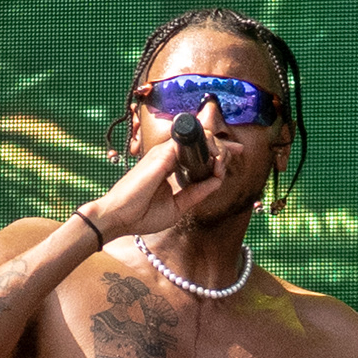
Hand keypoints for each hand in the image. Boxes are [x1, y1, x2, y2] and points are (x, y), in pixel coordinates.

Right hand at [82, 107, 240, 242]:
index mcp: (169, 168)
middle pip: (200, 142)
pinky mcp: (162, 155)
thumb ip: (197, 193)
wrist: (119, 218)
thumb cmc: (142, 215)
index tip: (235, 152)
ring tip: (227, 157)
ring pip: (197, 138)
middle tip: (237, 151)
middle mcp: (167, 157)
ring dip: (217, 145)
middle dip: (223, 144)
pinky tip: (217, 159)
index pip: (196, 153)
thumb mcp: (178, 207)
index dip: (217, 150)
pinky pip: (190, 143)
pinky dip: (207, 148)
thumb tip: (216, 181)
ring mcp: (164, 154)